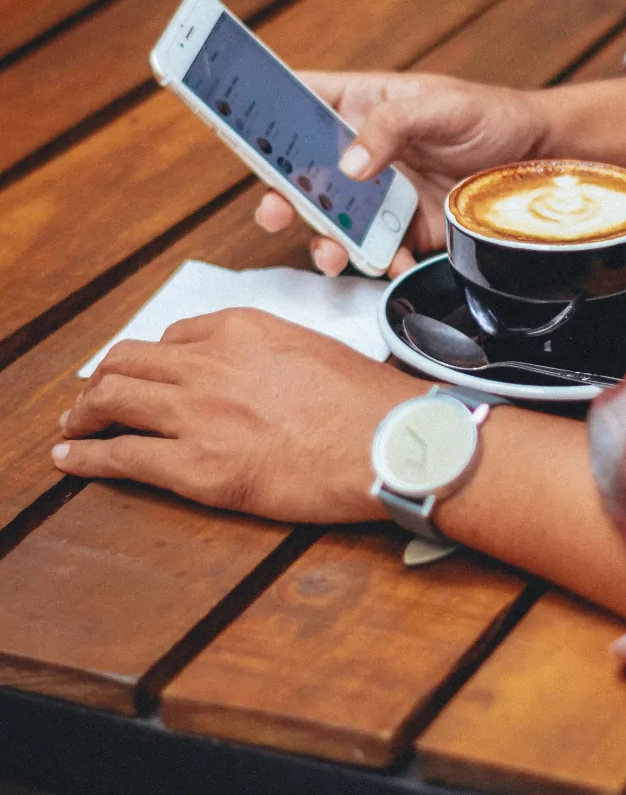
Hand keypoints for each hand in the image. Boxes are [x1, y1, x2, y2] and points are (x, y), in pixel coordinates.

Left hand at [52, 309, 421, 521]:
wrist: (388, 443)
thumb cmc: (368, 403)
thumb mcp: (316, 352)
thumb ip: (272, 354)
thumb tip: (257, 374)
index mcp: (242, 328)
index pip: (175, 335)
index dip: (154, 358)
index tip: (149, 374)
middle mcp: (210, 363)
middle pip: (129, 361)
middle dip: (105, 379)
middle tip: (94, 397)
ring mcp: (197, 413)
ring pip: (112, 398)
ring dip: (85, 411)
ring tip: (74, 424)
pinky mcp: (195, 465)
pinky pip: (120, 455)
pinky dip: (84, 455)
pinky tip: (69, 457)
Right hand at [256, 71, 547, 276]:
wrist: (539, 163)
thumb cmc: (491, 117)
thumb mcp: (442, 107)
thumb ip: (392, 125)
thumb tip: (348, 164)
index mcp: (359, 105)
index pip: (296, 100)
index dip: (257, 110)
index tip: (228, 126)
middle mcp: (361, 152)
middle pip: (301, 173)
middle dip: (280, 195)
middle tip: (274, 211)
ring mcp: (380, 194)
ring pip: (333, 221)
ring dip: (324, 240)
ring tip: (331, 253)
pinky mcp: (406, 229)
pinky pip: (379, 251)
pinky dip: (381, 263)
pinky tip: (395, 261)